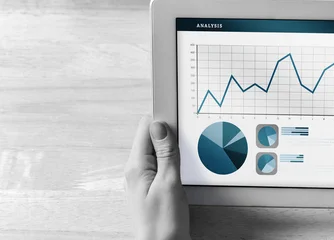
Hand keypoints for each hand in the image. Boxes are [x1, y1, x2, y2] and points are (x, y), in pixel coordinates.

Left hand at [125, 116, 190, 239]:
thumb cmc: (163, 224)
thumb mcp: (169, 183)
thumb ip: (166, 153)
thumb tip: (160, 125)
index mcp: (136, 166)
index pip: (146, 127)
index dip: (164, 122)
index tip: (180, 124)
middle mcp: (136, 170)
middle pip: (152, 137)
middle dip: (171, 136)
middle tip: (185, 148)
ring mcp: (144, 177)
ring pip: (159, 150)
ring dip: (174, 150)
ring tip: (185, 162)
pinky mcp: (153, 185)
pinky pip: (162, 163)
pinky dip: (174, 162)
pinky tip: (183, 170)